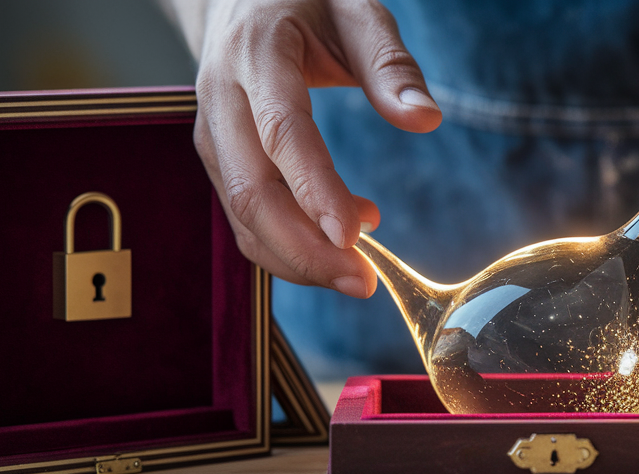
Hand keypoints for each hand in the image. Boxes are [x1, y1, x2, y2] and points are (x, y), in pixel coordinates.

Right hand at [165, 0, 441, 296]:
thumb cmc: (307, 1)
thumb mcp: (357, 11)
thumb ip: (390, 65)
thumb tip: (425, 120)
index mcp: (255, 55)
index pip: (281, 133)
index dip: (313, 189)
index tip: (352, 235)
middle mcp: (221, 98)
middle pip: (250, 191)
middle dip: (304, 248)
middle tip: (362, 281)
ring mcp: (212, 133)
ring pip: (241, 215)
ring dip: (297, 255)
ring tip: (359, 268)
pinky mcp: (218, 157)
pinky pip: (243, 214)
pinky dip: (287, 242)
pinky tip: (339, 237)